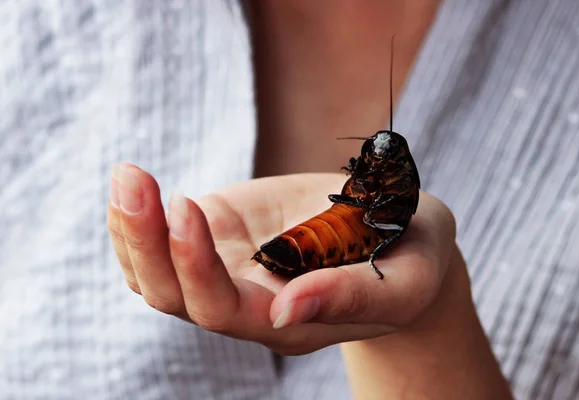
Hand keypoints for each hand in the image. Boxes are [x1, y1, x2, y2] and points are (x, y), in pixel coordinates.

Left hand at [107, 163, 456, 354]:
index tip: (190, 205)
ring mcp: (230, 270)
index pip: (224, 310)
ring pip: (156, 274)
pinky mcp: (223, 237)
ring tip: (128, 174)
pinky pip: (162, 246)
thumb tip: (286, 310)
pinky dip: (139, 221)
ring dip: (132, 228)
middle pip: (174, 296)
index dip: (197, 266)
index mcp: (289, 322)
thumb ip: (354, 297)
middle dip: (146, 242)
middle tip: (135, 180)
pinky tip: (134, 184)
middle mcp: (248, 303)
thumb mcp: (405, 281)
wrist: (400, 241)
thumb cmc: (411, 260)